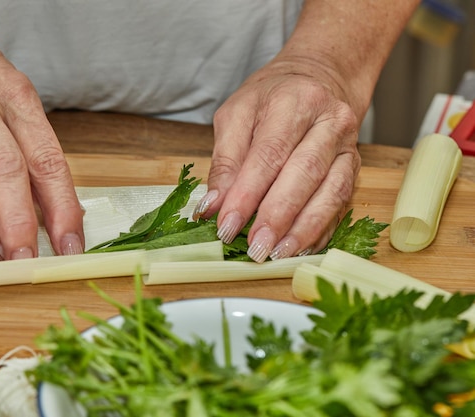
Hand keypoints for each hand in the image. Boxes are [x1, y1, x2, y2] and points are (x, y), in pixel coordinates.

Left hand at [194, 57, 360, 261]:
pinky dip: (320, 230)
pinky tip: (300, 248)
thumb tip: (212, 206)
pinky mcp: (355, 168)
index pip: (269, 154)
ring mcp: (348, 146)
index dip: (247, 194)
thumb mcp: (236, 115)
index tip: (227, 225)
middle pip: (304, 174)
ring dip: (304, 229)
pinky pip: (342, 203)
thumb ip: (225, 160)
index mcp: (294, 101)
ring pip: (331, 192)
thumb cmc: (271, 98)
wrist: (319, 79)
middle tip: (255, 247)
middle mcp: (329, 122)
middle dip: (278, 216)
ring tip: (278, 254)